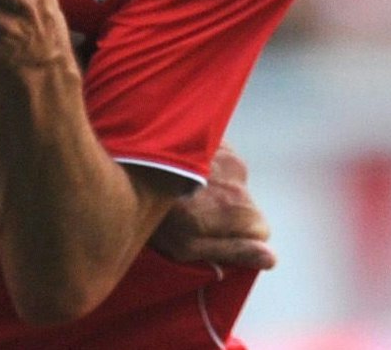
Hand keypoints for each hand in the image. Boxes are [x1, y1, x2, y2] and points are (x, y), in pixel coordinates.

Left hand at [149, 143, 275, 268]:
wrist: (118, 159)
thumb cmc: (151, 212)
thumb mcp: (186, 245)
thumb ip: (234, 251)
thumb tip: (272, 258)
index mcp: (238, 209)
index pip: (259, 231)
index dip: (235, 238)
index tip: (207, 234)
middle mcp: (238, 176)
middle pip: (244, 203)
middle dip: (223, 210)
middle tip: (186, 209)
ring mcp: (224, 151)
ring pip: (231, 178)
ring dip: (212, 184)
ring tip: (177, 187)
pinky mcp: (208, 133)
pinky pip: (216, 155)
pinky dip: (201, 163)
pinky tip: (174, 166)